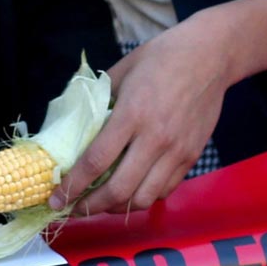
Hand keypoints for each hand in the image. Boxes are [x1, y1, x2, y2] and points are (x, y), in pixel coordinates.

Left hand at [52, 6, 253, 216]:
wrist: (210, 56)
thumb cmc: (163, 57)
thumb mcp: (123, 70)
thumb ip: (100, 98)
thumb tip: (79, 121)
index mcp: (132, 114)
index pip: (96, 161)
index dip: (73, 185)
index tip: (56, 198)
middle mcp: (155, 138)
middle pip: (119, 190)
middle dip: (91, 207)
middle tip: (74, 209)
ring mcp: (177, 151)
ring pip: (143, 198)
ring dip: (117, 208)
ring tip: (101, 204)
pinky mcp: (192, 157)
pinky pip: (164, 190)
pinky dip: (144, 197)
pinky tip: (130, 191)